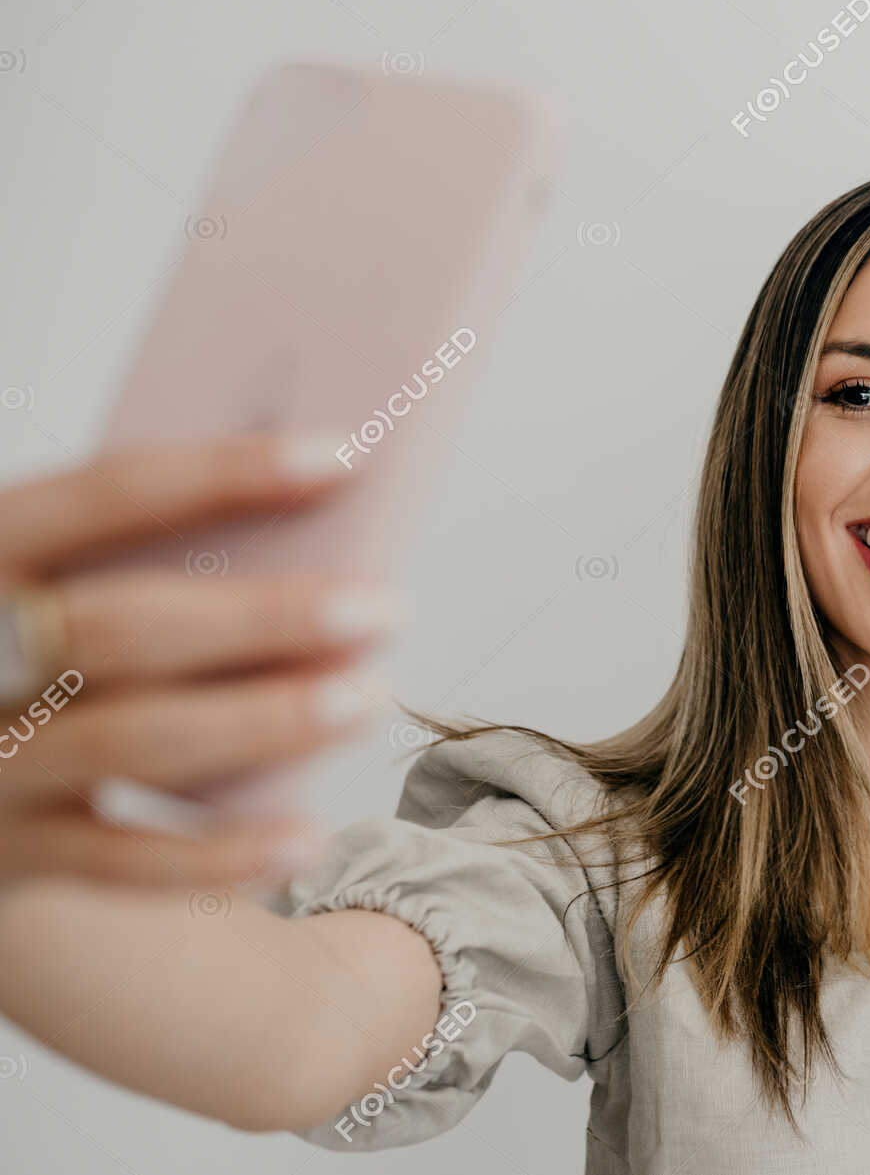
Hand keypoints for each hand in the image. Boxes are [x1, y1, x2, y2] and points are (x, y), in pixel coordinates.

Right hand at [0, 433, 401, 887]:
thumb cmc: (46, 647)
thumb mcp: (68, 579)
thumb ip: (152, 553)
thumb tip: (320, 520)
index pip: (102, 494)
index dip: (222, 472)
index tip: (343, 458)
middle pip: (120, 628)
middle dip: (263, 617)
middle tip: (383, 608)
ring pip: (130, 741)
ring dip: (264, 721)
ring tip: (365, 698)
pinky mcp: (11, 856)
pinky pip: (125, 862)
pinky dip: (223, 851)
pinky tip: (309, 835)